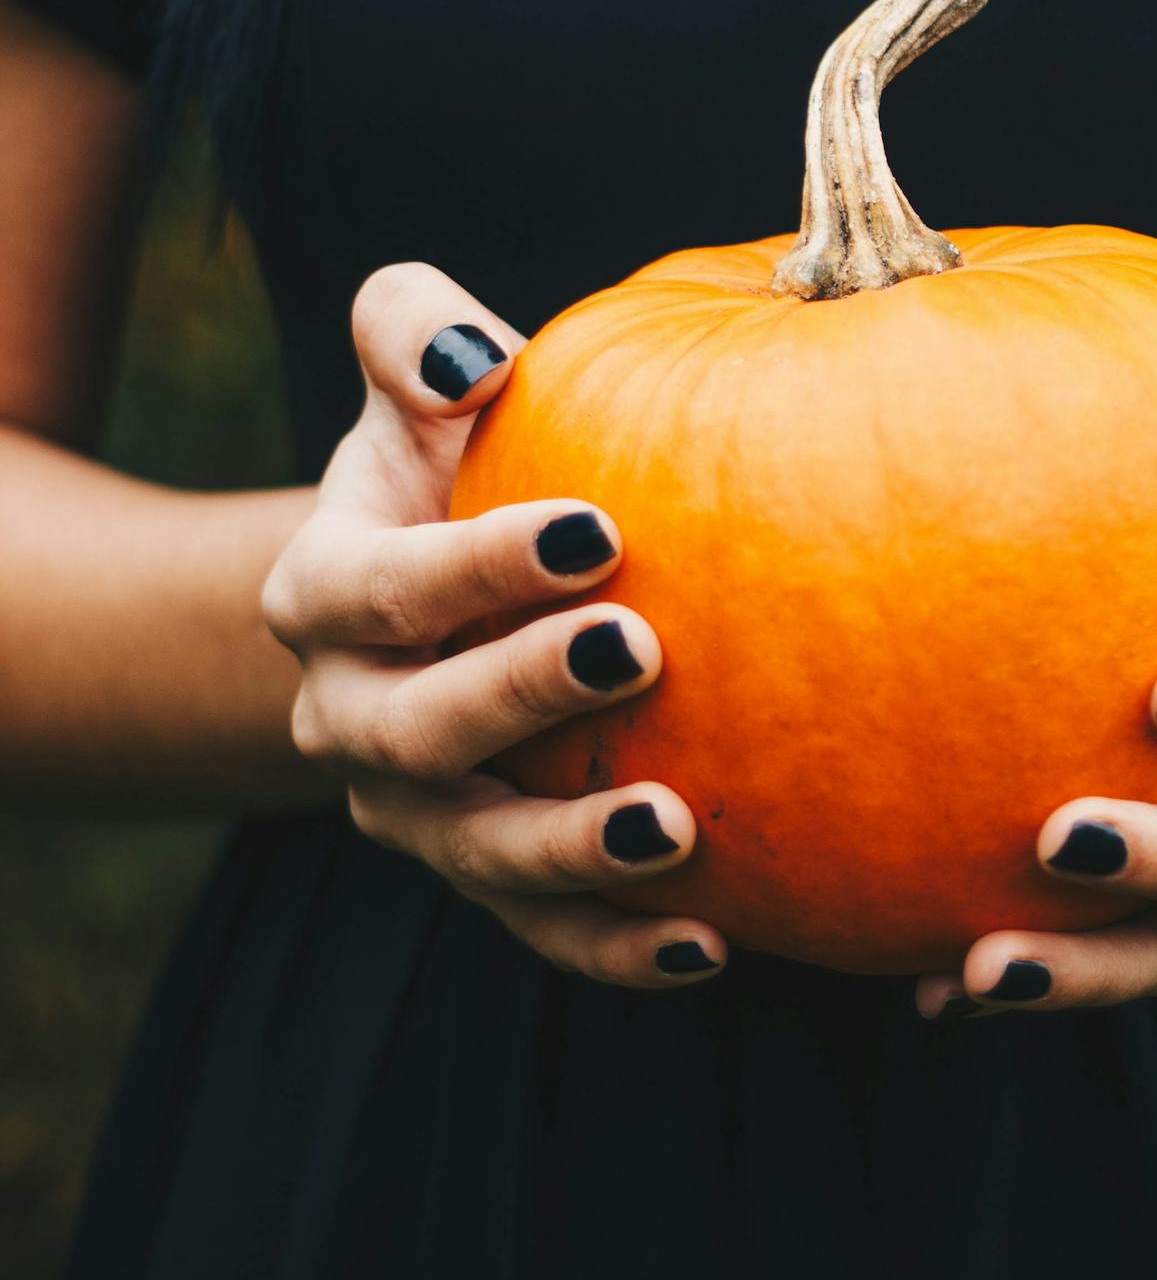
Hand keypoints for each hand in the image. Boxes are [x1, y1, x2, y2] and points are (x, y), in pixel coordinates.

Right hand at [262, 264, 723, 988]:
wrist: (434, 596)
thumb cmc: (450, 461)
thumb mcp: (416, 384)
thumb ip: (413, 329)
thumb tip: (477, 352)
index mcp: (322, 594)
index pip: (383, 585)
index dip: (477, 564)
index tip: (596, 529)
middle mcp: (349, 716)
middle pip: (416, 729)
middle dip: (520, 694)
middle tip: (638, 647)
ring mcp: (414, 813)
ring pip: (474, 853)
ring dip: (568, 851)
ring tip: (673, 827)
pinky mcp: (485, 879)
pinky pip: (543, 934)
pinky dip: (617, 950)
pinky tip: (711, 942)